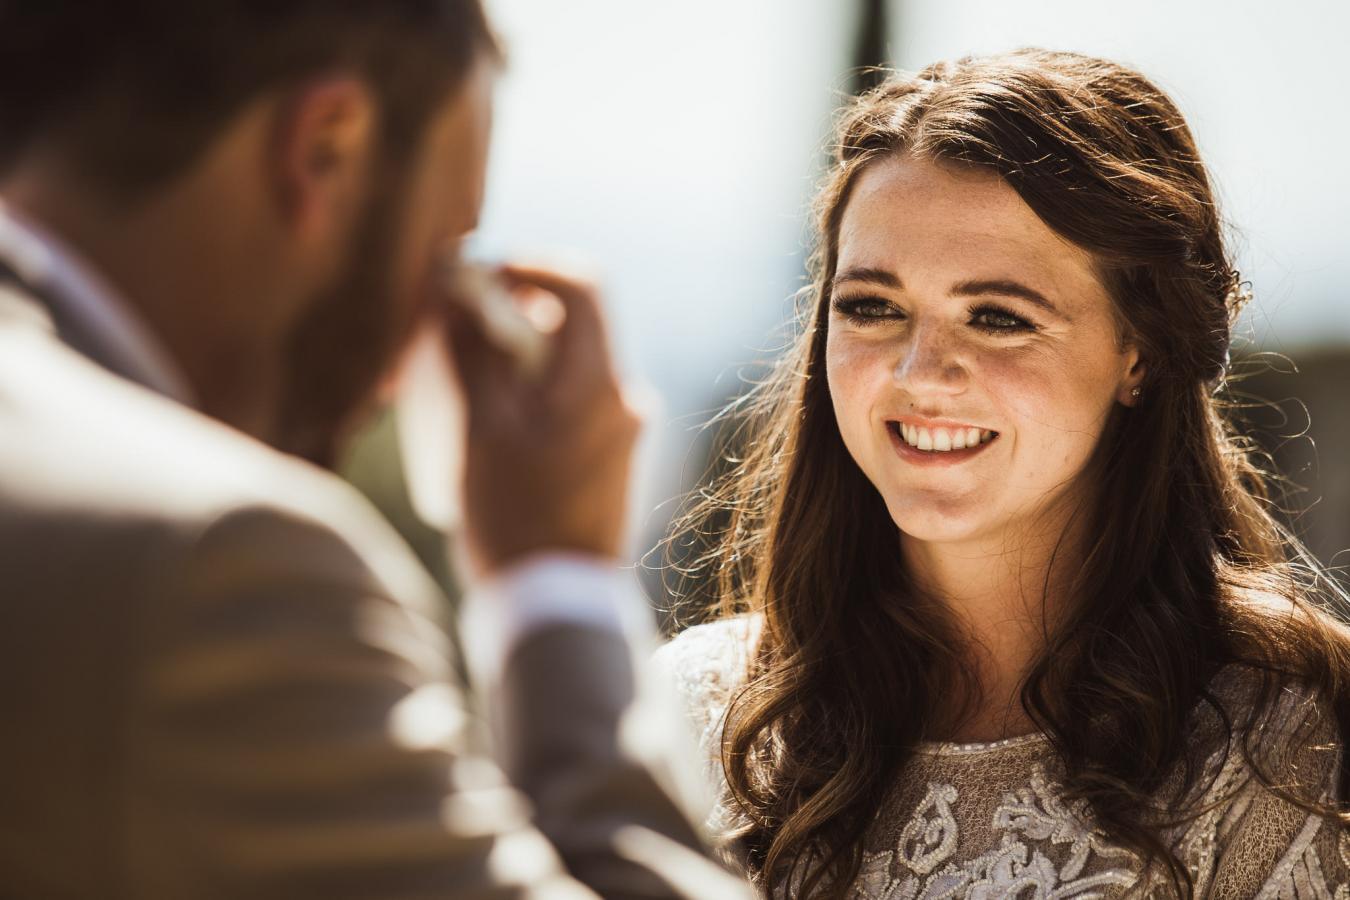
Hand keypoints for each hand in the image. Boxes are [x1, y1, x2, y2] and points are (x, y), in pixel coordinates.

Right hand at [442, 263, 641, 577]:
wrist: (558, 606)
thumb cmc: (516, 518)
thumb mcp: (482, 429)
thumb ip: (471, 353)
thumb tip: (456, 291)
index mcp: (599, 383)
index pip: (582, 285)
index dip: (530, 266)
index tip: (478, 276)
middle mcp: (623, 399)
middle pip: (570, 326)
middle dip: (509, 315)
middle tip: (452, 330)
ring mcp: (619, 431)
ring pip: (565, 368)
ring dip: (514, 358)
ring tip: (457, 382)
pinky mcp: (607, 460)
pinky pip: (568, 403)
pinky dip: (529, 394)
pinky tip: (484, 423)